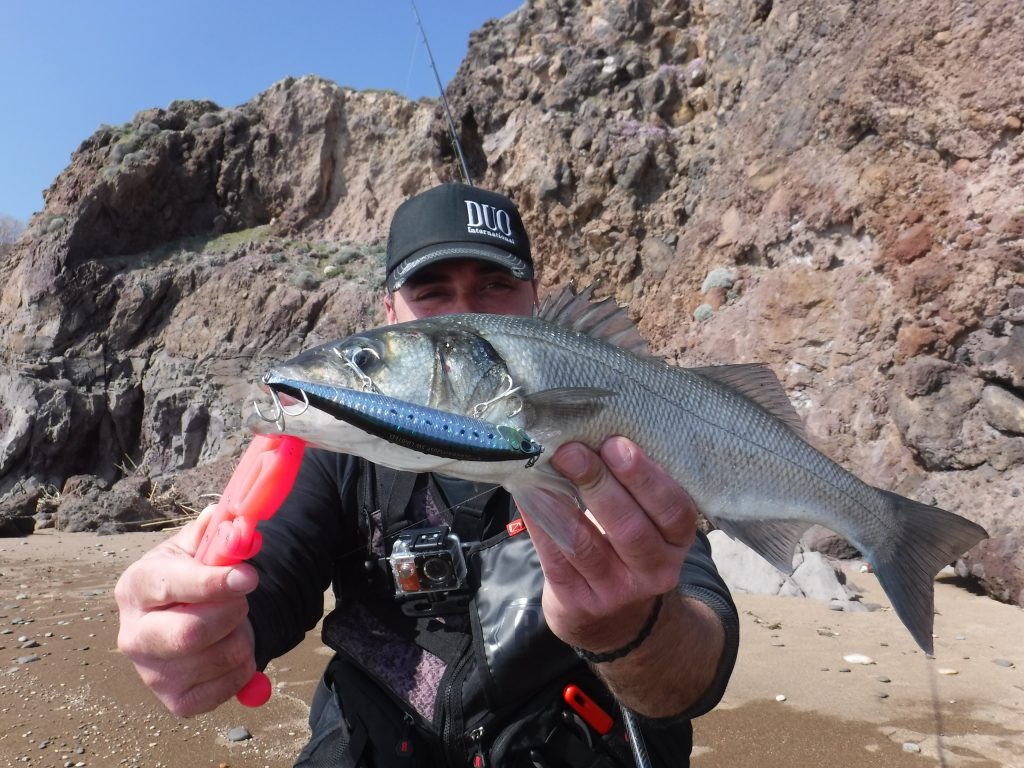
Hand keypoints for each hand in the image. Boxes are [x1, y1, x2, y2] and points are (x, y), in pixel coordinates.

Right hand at [114, 505, 259, 715]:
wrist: (185, 617)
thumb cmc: (190, 577)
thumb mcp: (197, 547)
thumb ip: (216, 533)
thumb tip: (235, 525)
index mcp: (135, 587)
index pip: (172, 586)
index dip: (214, 582)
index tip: (249, 576)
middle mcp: (133, 635)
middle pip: (189, 634)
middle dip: (230, 614)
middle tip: (243, 601)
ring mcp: (152, 673)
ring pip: (218, 658)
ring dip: (242, 637)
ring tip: (232, 624)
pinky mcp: (176, 701)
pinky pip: (227, 688)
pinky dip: (244, 667)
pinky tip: (232, 649)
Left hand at [525, 437, 697, 653]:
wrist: (617, 621)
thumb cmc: (630, 550)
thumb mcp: (650, 525)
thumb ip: (633, 488)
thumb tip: (592, 431)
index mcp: (677, 541)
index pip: (672, 510)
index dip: (645, 477)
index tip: (617, 443)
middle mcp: (653, 570)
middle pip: (629, 528)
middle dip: (599, 483)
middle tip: (572, 450)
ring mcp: (614, 591)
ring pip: (585, 544)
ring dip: (561, 501)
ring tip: (544, 467)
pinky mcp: (576, 601)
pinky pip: (553, 556)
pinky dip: (538, 520)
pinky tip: (527, 492)